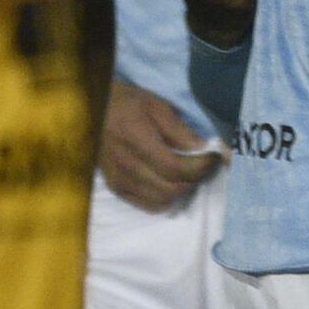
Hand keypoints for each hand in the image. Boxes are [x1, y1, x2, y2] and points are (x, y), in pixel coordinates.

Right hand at [97, 81, 221, 211]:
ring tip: (188, 172)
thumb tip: (203, 149)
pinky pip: (148, 205)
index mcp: (135, 139)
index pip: (175, 168)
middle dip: (195, 178)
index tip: (216, 158)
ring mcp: (118, 179)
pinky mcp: (116, 188)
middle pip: (171, 188)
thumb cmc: (126, 103)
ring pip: (162, 200)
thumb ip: (179, 130)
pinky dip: (165, 198)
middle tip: (204, 164)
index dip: (202, 167)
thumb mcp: (156, 106)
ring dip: (181, 189)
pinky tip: (169, 181)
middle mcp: (124, 164)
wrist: (92, 110)